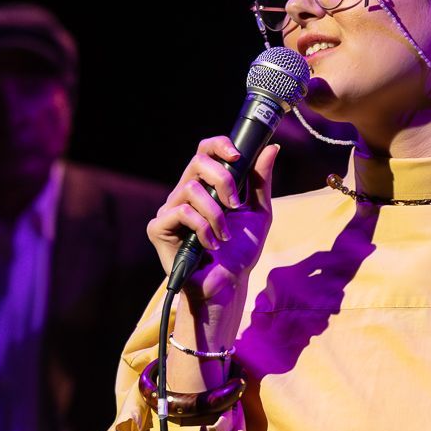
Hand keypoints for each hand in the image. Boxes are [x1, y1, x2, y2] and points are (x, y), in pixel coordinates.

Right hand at [147, 135, 279, 308]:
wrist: (227, 285)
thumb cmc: (240, 252)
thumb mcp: (258, 213)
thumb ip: (261, 182)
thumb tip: (272, 148)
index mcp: (205, 186)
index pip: (205, 151)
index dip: (219, 145)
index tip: (238, 155)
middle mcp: (184, 193)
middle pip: (197, 161)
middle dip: (223, 179)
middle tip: (235, 204)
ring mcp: (169, 210)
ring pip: (191, 188)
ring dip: (216, 213)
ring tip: (224, 236)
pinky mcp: (159, 228)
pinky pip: (181, 212)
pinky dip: (202, 228)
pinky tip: (210, 245)